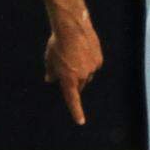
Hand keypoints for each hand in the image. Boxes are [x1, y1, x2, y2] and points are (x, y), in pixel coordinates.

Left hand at [44, 9, 102, 124]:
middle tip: (67, 68)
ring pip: (88, 75)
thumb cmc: (57, 43)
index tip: (80, 121)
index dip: (76, 111)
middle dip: (74, 82)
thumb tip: (50, 80)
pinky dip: (89, 61)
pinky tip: (83, 50)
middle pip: (79, 85)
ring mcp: (92, 68)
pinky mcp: (98, 59)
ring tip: (74, 54)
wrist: (72, 27)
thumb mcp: (50, 59)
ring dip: (82, 71)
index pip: (73, 100)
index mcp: (68, 79)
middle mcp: (82, 77)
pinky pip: (93, 65)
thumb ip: (51, 72)